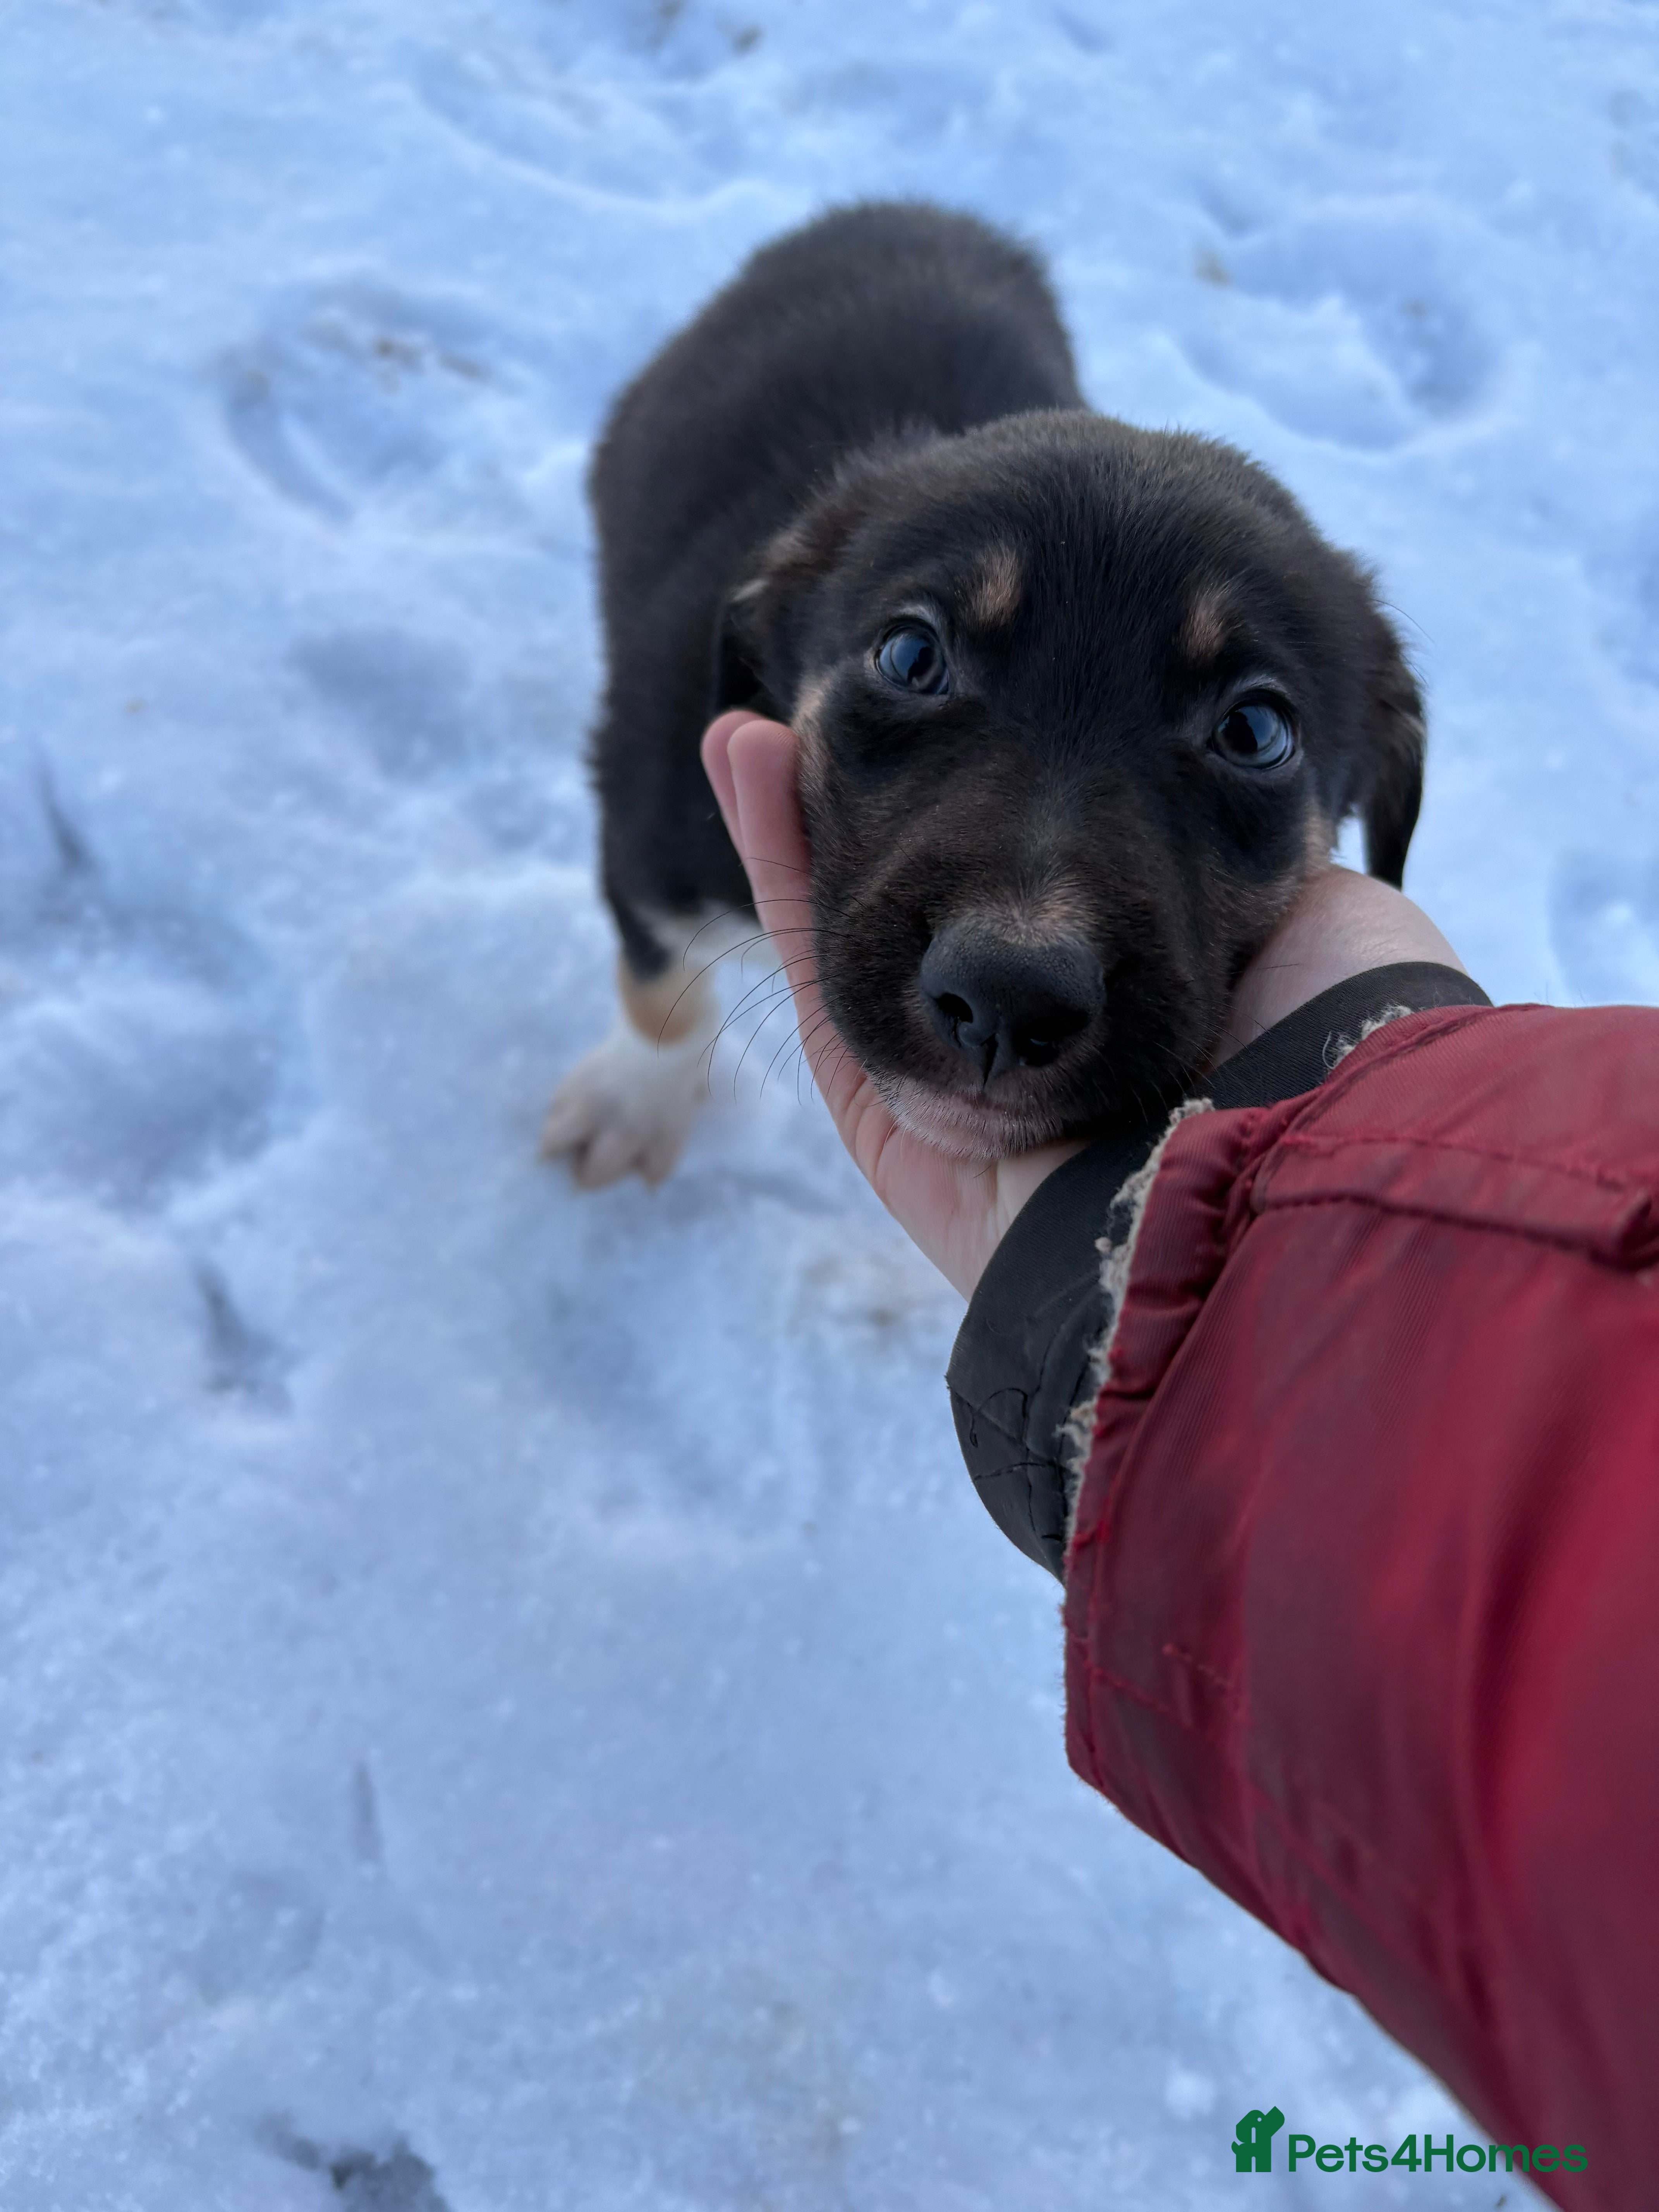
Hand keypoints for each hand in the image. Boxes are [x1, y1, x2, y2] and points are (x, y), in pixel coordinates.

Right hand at [701, 712, 1466, 1297]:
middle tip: (858, 692)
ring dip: (809, 809)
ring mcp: (966, 1080)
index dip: (1002, 777)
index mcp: (1162, 996)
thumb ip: (1223, 847)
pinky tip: (746, 747)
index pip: (1057, 876)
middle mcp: (1062, 1041)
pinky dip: (776, 857)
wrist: (1277, 1184)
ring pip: (862, 923)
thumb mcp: (1311, 907)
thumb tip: (1197, 769)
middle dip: (892, 795)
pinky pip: (816, 968)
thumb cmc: (1327, 1044)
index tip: (979, 683)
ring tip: (764, 706)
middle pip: (945, 902)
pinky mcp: (888, 1114)